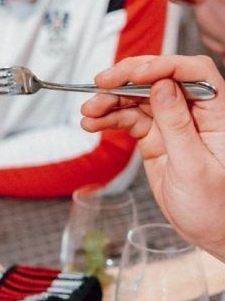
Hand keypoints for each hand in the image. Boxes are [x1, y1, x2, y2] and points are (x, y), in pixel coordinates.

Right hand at [80, 54, 224, 258]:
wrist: (212, 234)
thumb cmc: (217, 207)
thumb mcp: (195, 167)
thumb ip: (178, 125)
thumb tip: (162, 86)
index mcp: (217, 114)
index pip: (193, 72)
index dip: (163, 66)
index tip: (135, 75)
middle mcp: (195, 113)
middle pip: (160, 79)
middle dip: (128, 78)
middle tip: (101, 84)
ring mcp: (173, 125)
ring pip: (139, 98)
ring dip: (111, 100)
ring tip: (89, 111)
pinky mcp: (156, 138)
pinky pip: (130, 119)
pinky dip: (110, 119)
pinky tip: (94, 123)